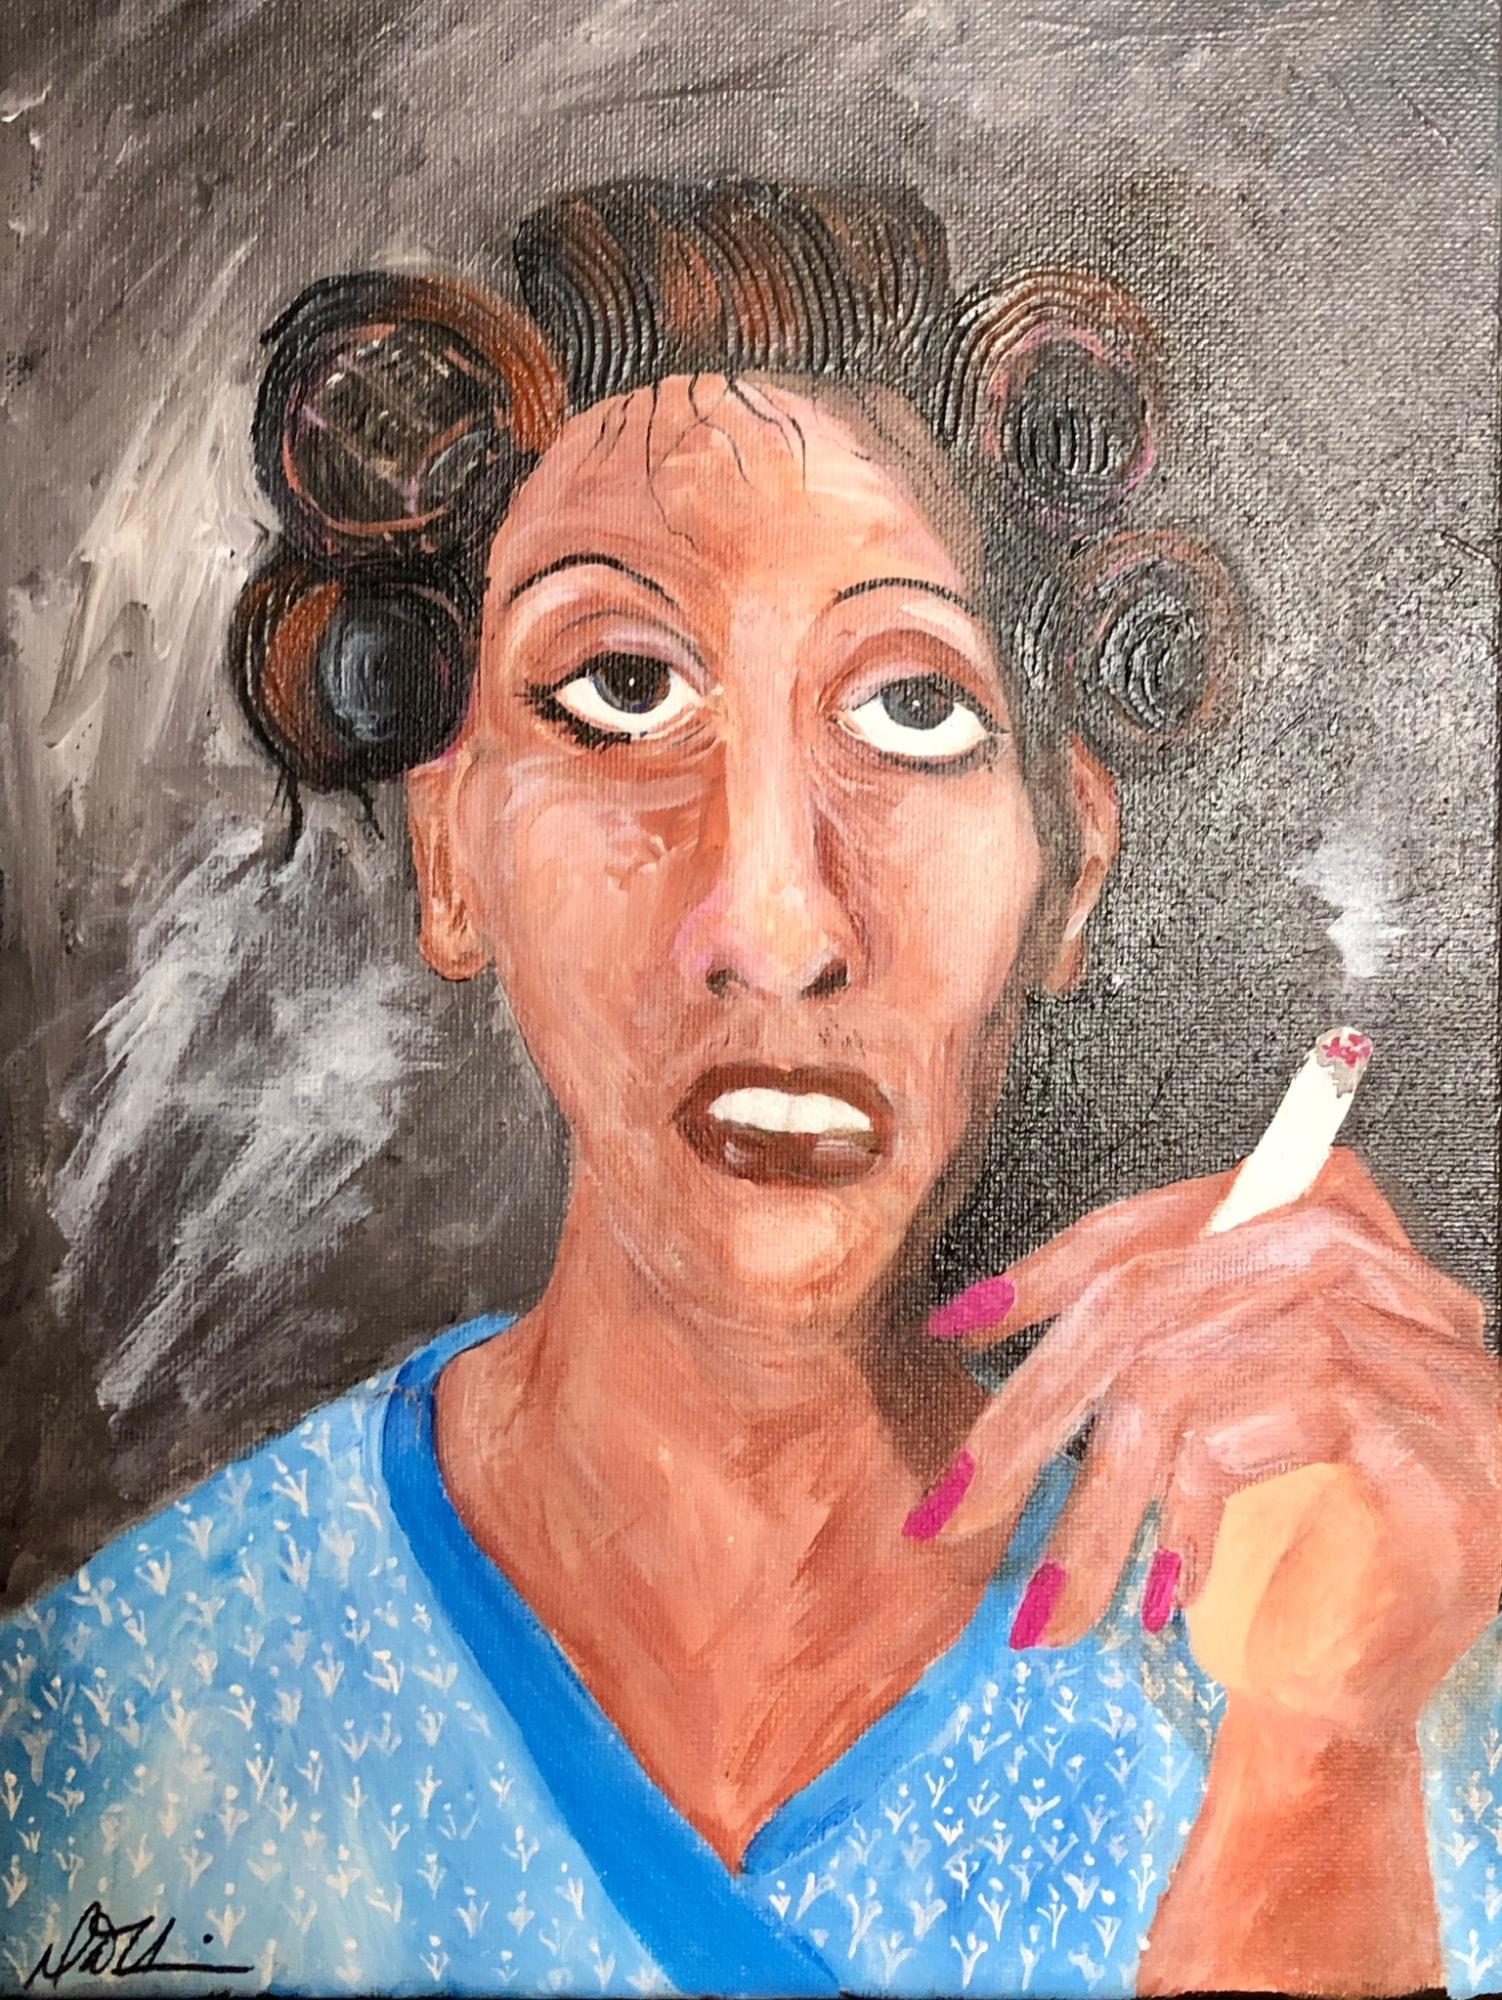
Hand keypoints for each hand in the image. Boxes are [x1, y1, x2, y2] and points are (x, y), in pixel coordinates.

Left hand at [924, 1149, 1501, 1739]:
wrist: (1378, 1673)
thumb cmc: (1278, 1533)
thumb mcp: (1203, 1403)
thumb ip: (1142, 1329)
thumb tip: (978, 1311)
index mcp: (1322, 1222)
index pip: (1154, 1228)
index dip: (1045, 1271)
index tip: (955, 1326)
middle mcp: (1380, 1266)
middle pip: (1144, 1303)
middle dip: (1031, 1413)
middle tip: (951, 1507)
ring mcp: (1418, 1350)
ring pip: (1179, 1381)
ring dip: (1097, 1511)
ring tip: (1051, 1603)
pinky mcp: (1434, 1441)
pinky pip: (1248, 1438)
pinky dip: (1187, 1521)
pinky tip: (1169, 1590)